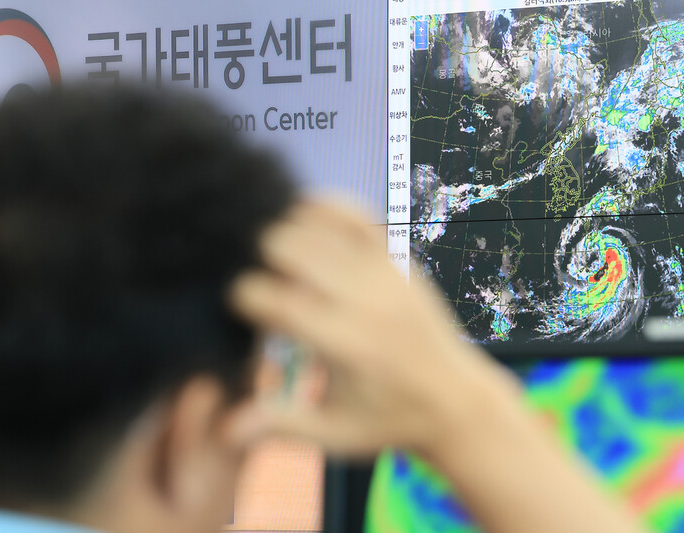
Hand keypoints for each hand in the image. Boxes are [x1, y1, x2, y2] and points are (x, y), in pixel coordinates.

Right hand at [228, 201, 509, 457]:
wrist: (456, 400)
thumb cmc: (388, 419)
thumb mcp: (336, 434)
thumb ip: (282, 424)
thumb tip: (226, 430)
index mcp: (346, 344)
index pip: (278, 301)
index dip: (245, 296)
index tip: (241, 306)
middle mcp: (366, 300)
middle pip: (292, 248)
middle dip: (263, 258)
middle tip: (263, 280)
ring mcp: (386, 274)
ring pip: (320, 225)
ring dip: (288, 232)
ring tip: (278, 255)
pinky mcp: (399, 260)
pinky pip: (358, 216)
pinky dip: (326, 208)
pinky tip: (303, 214)